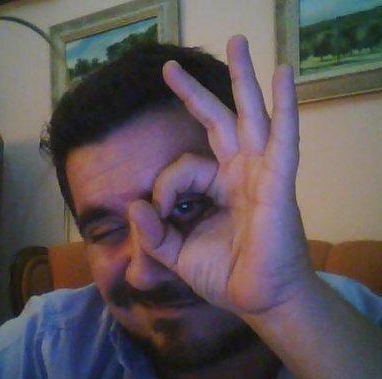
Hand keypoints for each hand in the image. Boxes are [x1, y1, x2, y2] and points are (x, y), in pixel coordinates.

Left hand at [128, 35, 314, 314]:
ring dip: (244, 78)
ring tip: (238, 40)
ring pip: (250, 116)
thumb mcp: (177, 254)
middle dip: (195, 92)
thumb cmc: (223, 276)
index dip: (165, 188)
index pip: (181, 168)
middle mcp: (238, 173)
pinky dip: (285, 105)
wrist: (258, 299)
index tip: (163, 215)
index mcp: (215, 187)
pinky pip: (283, 137)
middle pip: (217, 120)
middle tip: (170, 67)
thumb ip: (153, 234)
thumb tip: (132, 205)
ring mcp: (260, 172)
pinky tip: (284, 73)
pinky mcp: (278, 182)